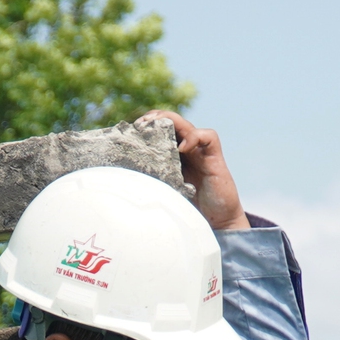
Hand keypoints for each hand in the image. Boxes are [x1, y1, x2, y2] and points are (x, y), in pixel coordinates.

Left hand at [138, 110, 248, 229]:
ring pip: (187, 125)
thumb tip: (122, 183)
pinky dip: (195, 137)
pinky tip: (182, 148)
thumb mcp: (163, 192)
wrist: (217, 222)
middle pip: (171, 122)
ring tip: (156, 125)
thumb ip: (150, 182)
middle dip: (155, 118)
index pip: (159, 131)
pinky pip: (208, 136)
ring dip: (172, 120)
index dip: (147, 126)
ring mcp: (201, 152)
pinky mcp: (215, 158)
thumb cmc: (189, 209)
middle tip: (140, 123)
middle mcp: (187, 150)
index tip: (131, 130)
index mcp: (172, 156)